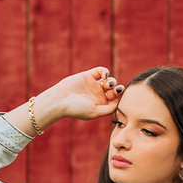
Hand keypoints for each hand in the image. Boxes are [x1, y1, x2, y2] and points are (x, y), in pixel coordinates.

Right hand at [6, 68, 122, 138]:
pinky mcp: (88, 75)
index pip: (116, 100)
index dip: (121, 97)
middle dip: (118, 89)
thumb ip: (108, 109)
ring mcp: (94, 85)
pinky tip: (104, 76)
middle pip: (114, 90)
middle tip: (116, 89)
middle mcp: (99, 95)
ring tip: (108, 84)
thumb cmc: (77, 109)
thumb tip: (121, 103)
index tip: (121, 97)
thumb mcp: (95, 112)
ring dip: (112, 81)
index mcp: (101, 105)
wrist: (60, 100)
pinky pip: (101, 71)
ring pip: (109, 80)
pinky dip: (105, 71)